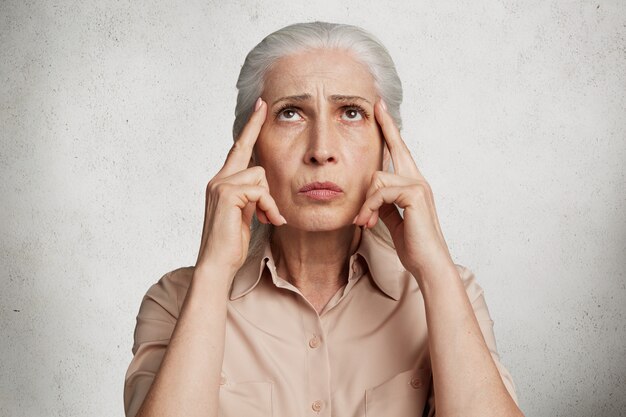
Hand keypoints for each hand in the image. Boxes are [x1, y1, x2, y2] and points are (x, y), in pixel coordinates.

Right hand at [195, 98, 285, 276]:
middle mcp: (217, 179)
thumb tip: (264, 187)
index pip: (239, 148)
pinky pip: (261, 191)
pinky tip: (266, 222)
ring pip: (260, 175)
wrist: (217, 264)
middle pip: (251, 158)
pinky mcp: (226, 193)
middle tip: (264, 156)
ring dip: (269, 202)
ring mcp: (219, 184)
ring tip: (265, 220)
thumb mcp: (245, 214)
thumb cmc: (232, 243)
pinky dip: (269, 207)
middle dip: (260, 160)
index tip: (260, 105)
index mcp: (221, 182)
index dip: (251, 127)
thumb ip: (252, 196)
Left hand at [353, 99, 452, 279]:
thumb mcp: (393, 220)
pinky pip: (381, 192)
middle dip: (387, 126)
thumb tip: (371, 195)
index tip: (381, 111)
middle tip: (376, 105)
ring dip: (365, 203)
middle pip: (397, 147)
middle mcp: (418, 180)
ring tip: (363, 222)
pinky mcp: (415, 195)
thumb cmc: (413, 245)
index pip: (400, 152)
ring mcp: (418, 186)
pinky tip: (368, 222)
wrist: (428, 263)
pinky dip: (370, 208)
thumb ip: (384, 204)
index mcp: (412, 185)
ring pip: (377, 178)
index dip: (390, 131)